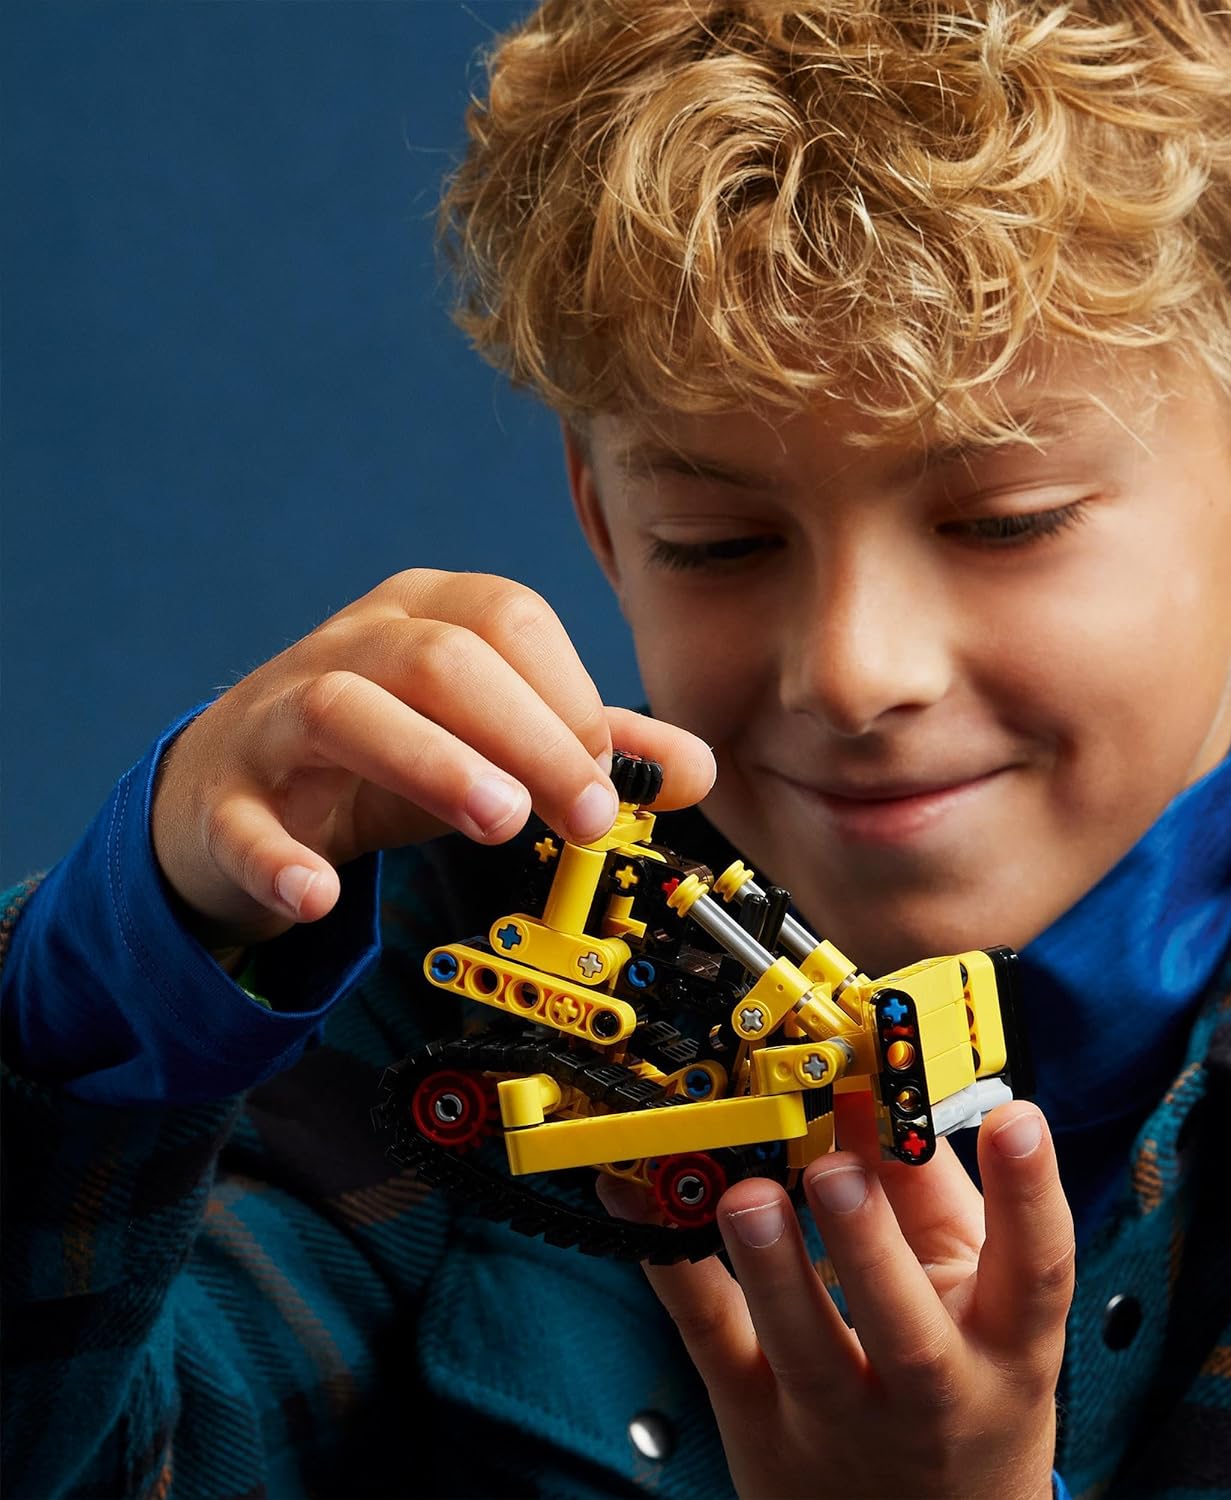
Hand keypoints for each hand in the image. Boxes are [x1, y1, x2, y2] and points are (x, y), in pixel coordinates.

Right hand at [151, 568, 715, 951]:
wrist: (237, 786)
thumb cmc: (385, 751)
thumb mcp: (492, 737)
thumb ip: (589, 747)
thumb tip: (695, 768)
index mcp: (426, 613)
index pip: (509, 619)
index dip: (570, 696)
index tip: (604, 777)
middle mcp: (352, 646)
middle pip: (441, 659)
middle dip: (528, 735)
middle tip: (584, 817)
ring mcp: (279, 715)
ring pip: (345, 708)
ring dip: (431, 762)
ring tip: (498, 821)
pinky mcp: (225, 795)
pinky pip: (243, 819)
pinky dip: (280, 856)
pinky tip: (322, 894)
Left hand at [640, 1096, 1072, 1498]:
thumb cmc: (958, 1387)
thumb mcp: (974, 1296)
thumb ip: (934, 1196)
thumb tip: (881, 1094)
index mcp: (1005, 1345)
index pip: (1038, 1271)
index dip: (1031, 1195)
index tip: (1015, 1121)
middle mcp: (930, 1390)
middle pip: (906, 1328)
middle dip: (870, 1243)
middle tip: (837, 1168)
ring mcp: (837, 1414)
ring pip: (803, 1349)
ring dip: (770, 1269)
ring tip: (746, 1198)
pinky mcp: (755, 1418)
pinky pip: (710, 1338)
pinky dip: (671, 1269)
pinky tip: (639, 1199)